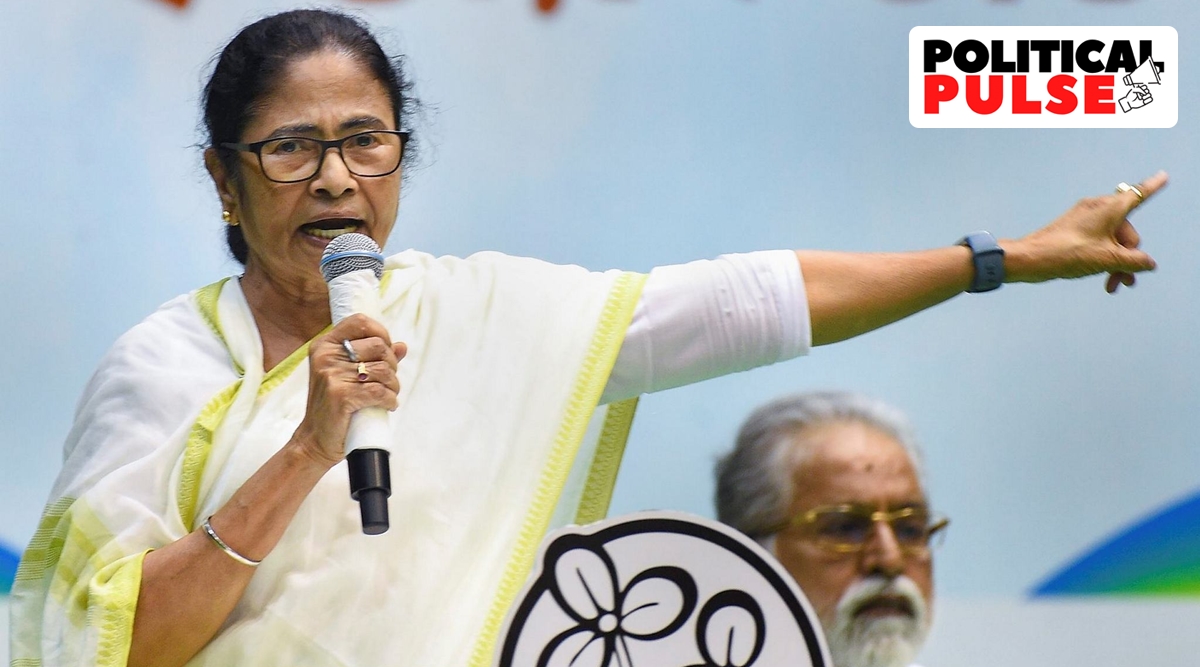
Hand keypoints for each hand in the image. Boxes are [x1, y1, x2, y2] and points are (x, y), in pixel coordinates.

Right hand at [292, 314, 407, 467]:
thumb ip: (373, 358)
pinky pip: (380, 391)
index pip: (360, 322)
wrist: (314, 440)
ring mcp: (331, 375)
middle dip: (392, 365)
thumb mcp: (347, 375)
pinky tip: (387, 405)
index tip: (386, 353)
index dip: (381, 334)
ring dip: (393, 386)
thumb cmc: (333, 407)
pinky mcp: (340, 396)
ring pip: (383, 370)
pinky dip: (390, 400)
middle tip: (388, 381)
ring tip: (387, 395)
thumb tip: (401, 346)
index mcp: (325, 345)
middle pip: (379, 346)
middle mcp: (326, 356)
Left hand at [1002, 171, 1165, 292]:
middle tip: (1124, 280)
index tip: (1163, 175)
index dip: (1153, 187)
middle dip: (1128, 257)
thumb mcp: (1107, 260)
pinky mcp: (1074, 231)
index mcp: (1109, 208)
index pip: (1138, 195)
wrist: (1030, 259)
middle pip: (1126, 232)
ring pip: (1112, 241)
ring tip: (1114, 285)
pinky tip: (1104, 280)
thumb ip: (1134, 261)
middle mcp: (1097, 209)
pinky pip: (1098, 243)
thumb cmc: (1067, 253)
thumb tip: (1148, 263)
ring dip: (1116, 264)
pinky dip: (1103, 260)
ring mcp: (1084, 220)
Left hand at [1118, 85, 1152, 111]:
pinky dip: (1147, 100)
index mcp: (1141, 88)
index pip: (1145, 86)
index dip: (1141, 88)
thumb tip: (1145, 93)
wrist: (1128, 102)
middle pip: (1147, 90)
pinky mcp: (1146, 101)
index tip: (1137, 90)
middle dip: (1142, 93)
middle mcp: (1144, 92)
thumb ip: (1140, 89)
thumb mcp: (1133, 90)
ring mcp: (1145, 96)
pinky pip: (1151, 99)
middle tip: (1137, 95)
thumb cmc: (1130, 96)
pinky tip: (1143, 101)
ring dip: (1145, 96)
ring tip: (1140, 99)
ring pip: (1149, 94)